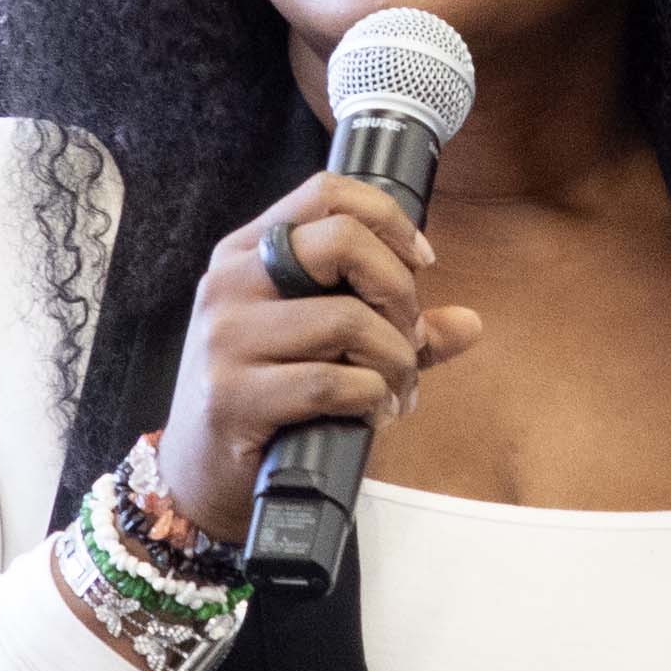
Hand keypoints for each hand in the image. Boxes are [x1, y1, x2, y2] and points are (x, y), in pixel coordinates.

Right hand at [146, 167, 482, 544]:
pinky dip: (371, 398)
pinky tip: (372, 415)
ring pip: (347, 319)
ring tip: (396, 389)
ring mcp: (226, 339)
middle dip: (399, 291)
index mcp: (247, 253)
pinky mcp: (232, 396)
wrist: (201, 476)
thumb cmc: (268, 401)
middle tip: (410, 336)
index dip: (388, 218)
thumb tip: (469, 324)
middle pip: (342, 242)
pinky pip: (332, 382)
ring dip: (395, 359)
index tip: (421, 262)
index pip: (325, 194)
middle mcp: (229, 283)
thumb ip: (392, 328)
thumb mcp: (321, 347)